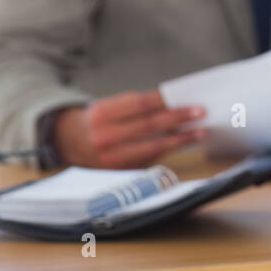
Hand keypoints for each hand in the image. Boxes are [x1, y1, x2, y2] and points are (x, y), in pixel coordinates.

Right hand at [52, 90, 207, 167]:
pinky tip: (183, 143)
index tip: (189, 100)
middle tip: (201, 113)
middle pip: (149, 125)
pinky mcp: (119, 170)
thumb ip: (137, 106)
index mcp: (102, 113)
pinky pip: (150, 158)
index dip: (167, 103)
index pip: (140, 105)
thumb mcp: (110, 106)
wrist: (69, 142)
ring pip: (152, 146)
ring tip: (199, 131)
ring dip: (180, 138)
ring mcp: (111, 157)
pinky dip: (168, 149)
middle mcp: (105, 136)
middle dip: (178, 119)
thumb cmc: (98, 119)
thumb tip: (175, 105)